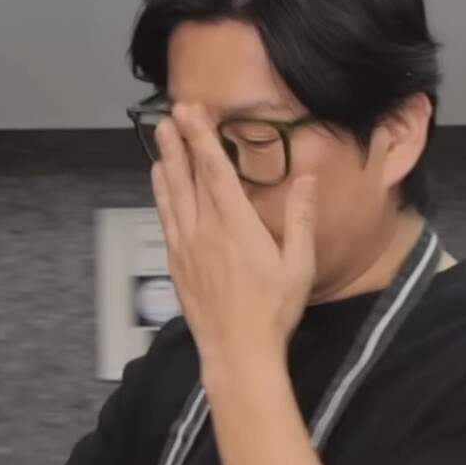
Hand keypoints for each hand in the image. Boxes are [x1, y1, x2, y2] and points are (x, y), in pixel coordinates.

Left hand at [150, 105, 316, 375]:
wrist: (238, 352)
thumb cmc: (274, 311)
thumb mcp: (299, 265)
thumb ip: (300, 218)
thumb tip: (306, 178)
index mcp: (236, 225)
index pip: (215, 170)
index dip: (202, 138)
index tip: (192, 112)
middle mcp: (205, 229)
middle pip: (188, 176)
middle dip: (180, 142)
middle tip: (171, 114)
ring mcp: (187, 246)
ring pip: (172, 194)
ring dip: (167, 162)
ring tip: (161, 136)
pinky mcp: (177, 263)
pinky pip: (166, 218)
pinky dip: (160, 194)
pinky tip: (159, 181)